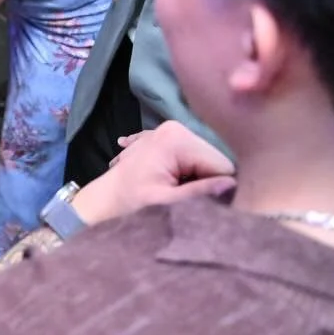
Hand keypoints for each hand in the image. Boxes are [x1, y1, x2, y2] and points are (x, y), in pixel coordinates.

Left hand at [71, 121, 236, 224]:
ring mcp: (169, 132)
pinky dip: (183, 174)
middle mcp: (177, 127)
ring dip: (195, 181)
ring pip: (204, 162)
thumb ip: (200, 192)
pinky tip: (167, 182)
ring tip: (173, 192)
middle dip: (207, 184)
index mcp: (178, 138)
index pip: (223, 166)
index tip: (205, 207)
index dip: (219, 190)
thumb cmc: (128, 204)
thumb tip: (232, 185)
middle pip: (214, 161)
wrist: (101, 203)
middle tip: (184, 201)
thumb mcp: (166, 202)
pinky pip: (189, 158)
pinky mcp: (165, 141)